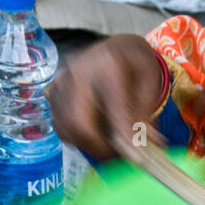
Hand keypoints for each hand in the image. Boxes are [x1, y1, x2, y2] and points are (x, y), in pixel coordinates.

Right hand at [48, 33, 167, 162]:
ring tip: (107, 145)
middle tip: (116, 155)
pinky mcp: (54, 92)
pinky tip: (94, 133)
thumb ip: (146, 112)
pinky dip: (75, 136)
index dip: (124, 135)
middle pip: (77, 120)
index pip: (113, 107)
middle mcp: (79, 71)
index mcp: (109, 65)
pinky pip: (59, 124)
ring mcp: (62, 81)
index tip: (136, 157)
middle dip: (97, 146)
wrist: (116, 48)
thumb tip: (149, 144)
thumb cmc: (135, 64)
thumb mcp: (150, 82)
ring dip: (85, 144)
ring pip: (65, 126)